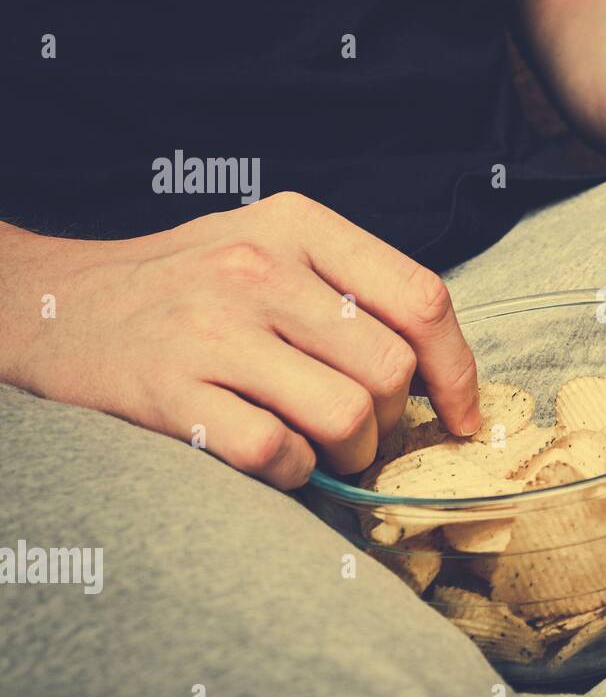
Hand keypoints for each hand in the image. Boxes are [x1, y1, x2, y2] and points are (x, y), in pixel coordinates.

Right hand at [0, 192, 480, 487]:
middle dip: (395, 423)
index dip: (459, 371)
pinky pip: (279, 453)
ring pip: (347, 415)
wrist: (51, 305)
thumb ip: (350, 288)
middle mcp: (259, 268)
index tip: (464, 417)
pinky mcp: (170, 391)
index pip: (422, 298)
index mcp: (298, 226)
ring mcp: (212, 329)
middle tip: (366, 433)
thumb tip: (440, 368)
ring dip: (351, 453)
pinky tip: (274, 455)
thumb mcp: (269, 246)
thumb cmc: (185, 285)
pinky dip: (294, 471)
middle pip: (391, 370)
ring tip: (324, 448)